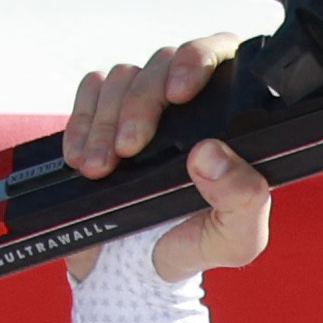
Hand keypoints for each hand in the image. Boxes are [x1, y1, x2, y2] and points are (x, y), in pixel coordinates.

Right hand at [60, 42, 271, 278]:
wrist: (133, 267)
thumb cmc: (192, 243)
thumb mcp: (234, 238)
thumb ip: (241, 198)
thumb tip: (212, 153)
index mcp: (228, 116)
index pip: (220, 55)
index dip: (197, 59)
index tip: (178, 92)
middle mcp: (187, 100)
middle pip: (162, 64)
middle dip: (139, 105)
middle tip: (128, 149)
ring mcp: (142, 102)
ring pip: (122, 77)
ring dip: (104, 121)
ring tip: (100, 169)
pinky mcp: (104, 113)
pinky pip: (89, 93)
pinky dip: (80, 124)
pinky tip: (80, 158)